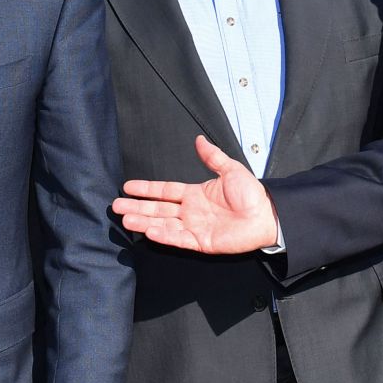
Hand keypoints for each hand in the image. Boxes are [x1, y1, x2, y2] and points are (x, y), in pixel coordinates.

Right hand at [113, 135, 277, 254]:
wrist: (266, 215)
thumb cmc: (252, 194)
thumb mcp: (230, 169)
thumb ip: (212, 157)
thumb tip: (199, 140)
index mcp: (195, 194)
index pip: (164, 191)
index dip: (146, 189)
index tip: (128, 187)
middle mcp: (191, 211)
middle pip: (158, 209)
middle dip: (137, 207)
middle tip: (116, 206)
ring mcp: (194, 227)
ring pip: (163, 224)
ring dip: (143, 221)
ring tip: (125, 219)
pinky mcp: (201, 242)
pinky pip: (178, 238)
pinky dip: (163, 235)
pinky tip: (148, 230)